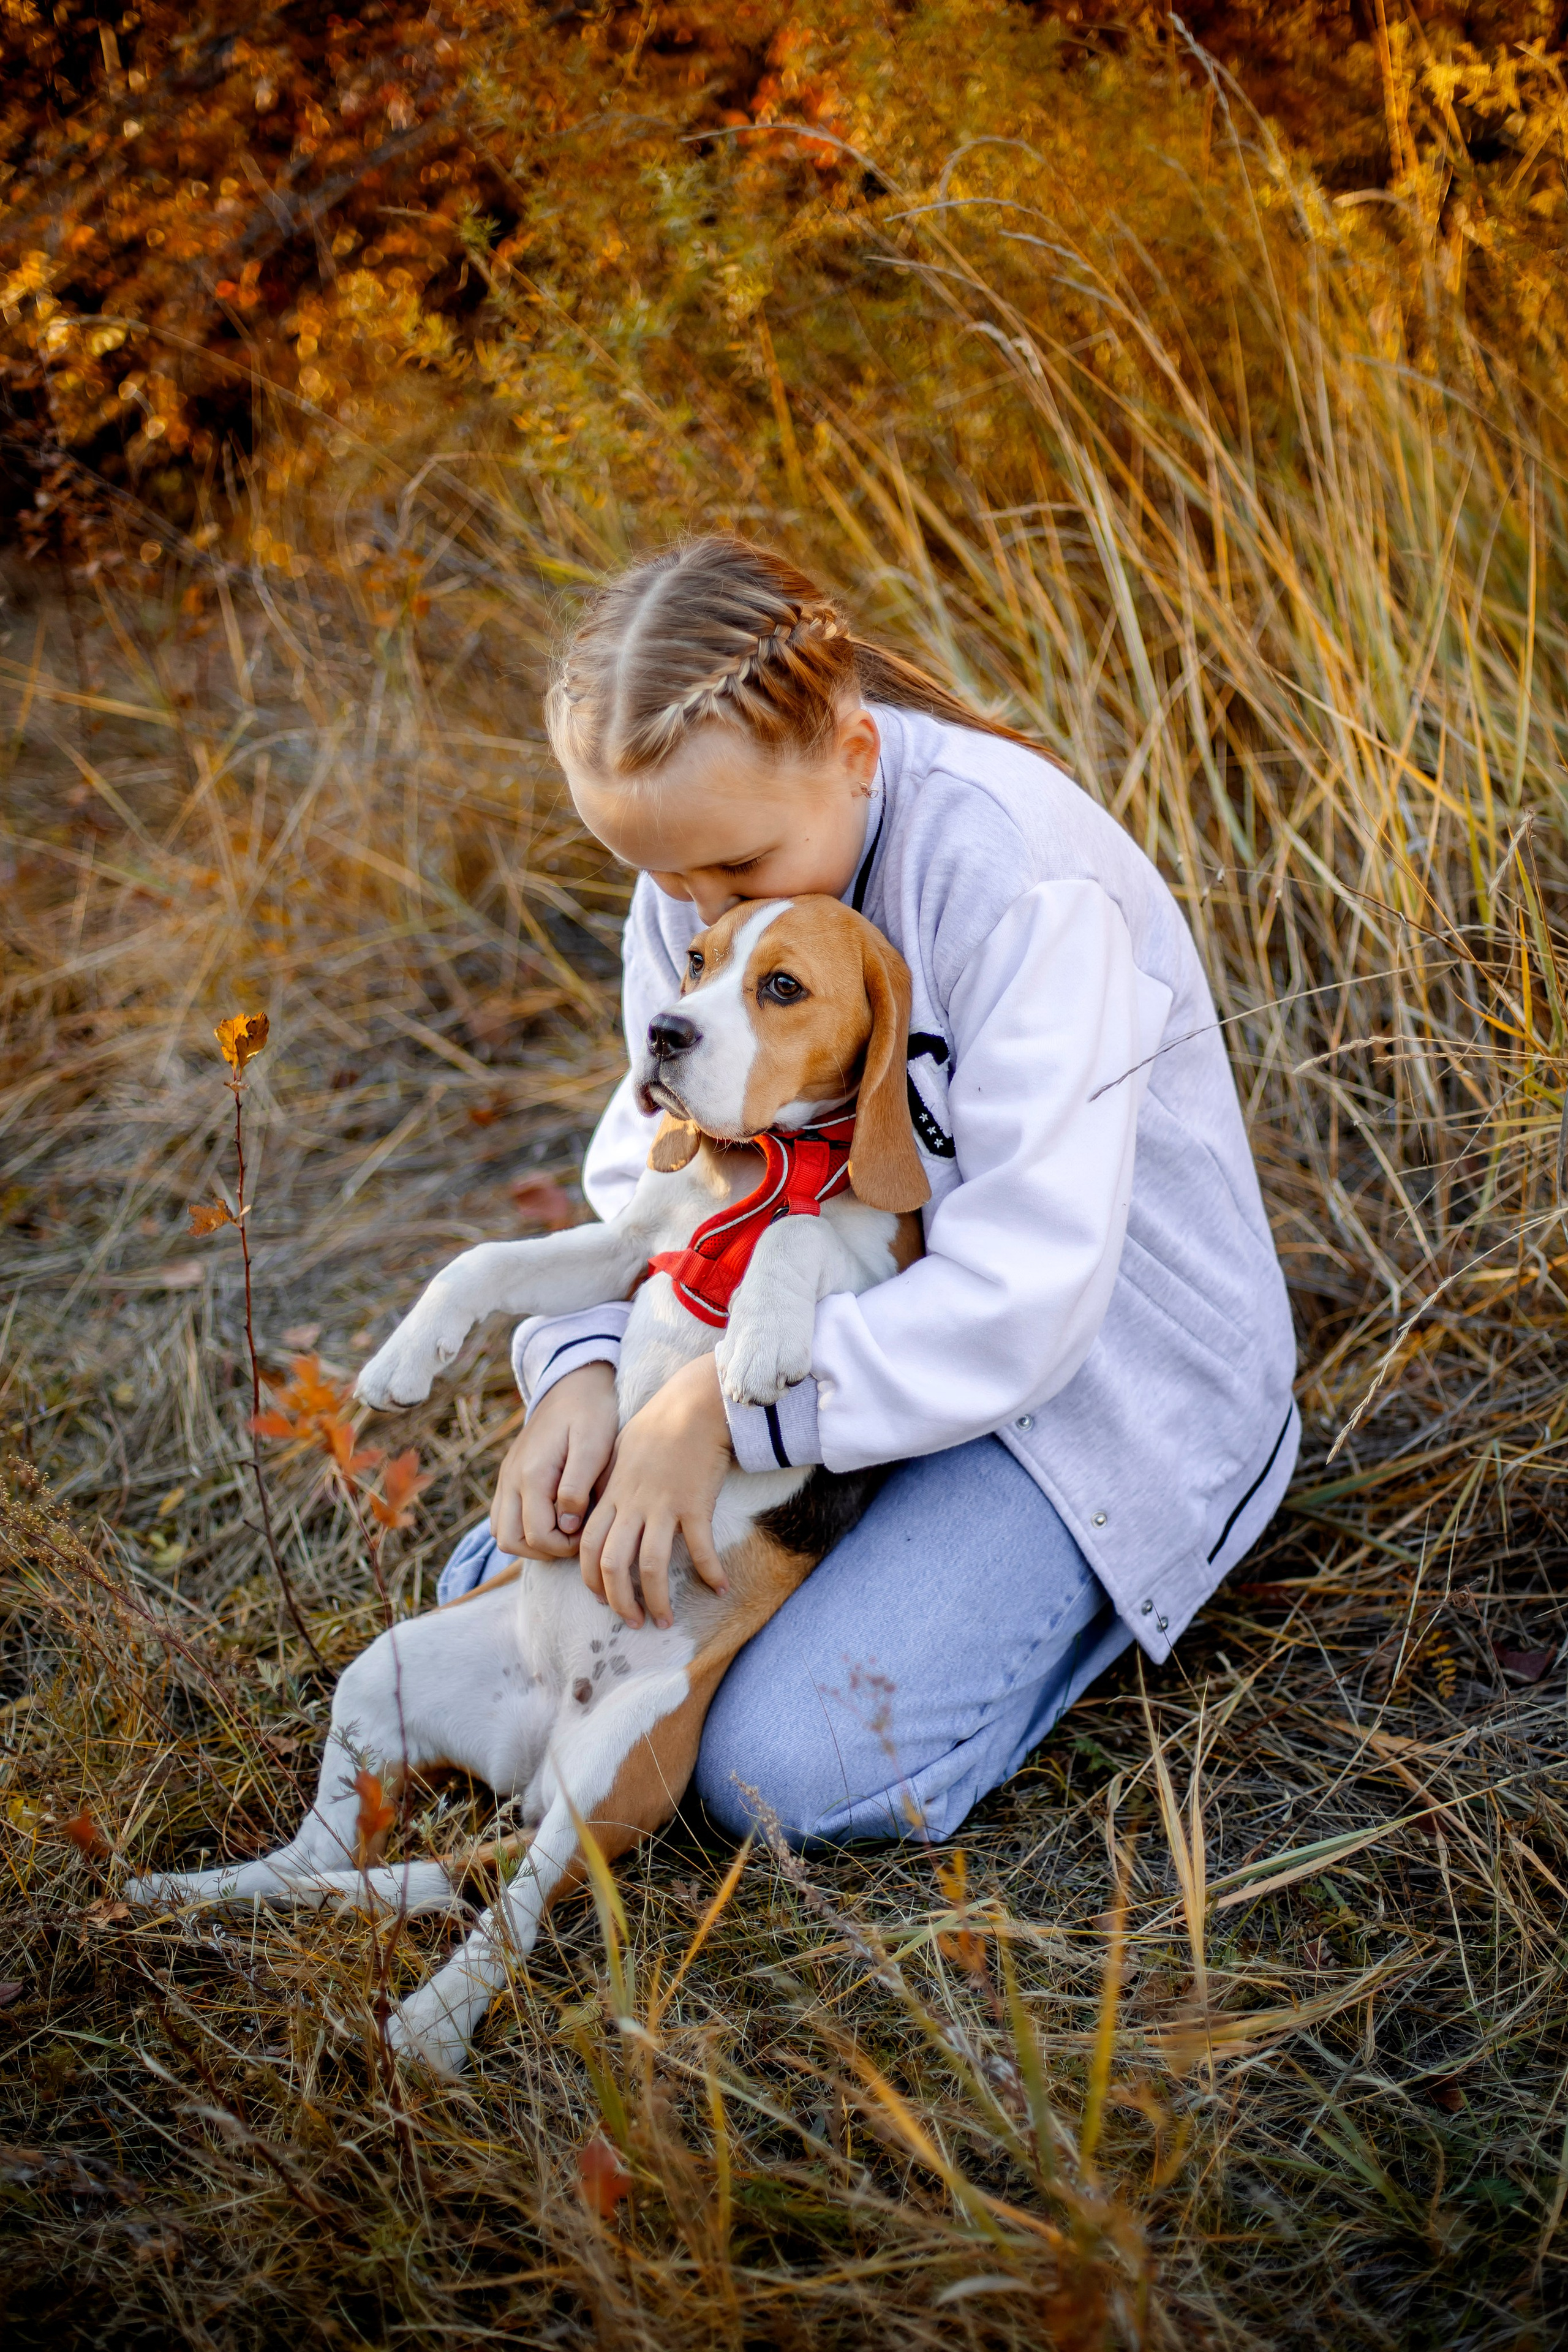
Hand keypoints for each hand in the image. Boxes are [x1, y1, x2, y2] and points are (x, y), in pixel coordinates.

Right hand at [489, 1362, 619, 1557]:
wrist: (573, 1384)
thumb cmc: (591, 1414)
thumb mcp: (594, 1447)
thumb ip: (578, 1488)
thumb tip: (567, 1526)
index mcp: (532, 1475)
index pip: (538, 1536)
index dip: (565, 1546)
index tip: (588, 1532)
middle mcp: (511, 1479)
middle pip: (513, 1542)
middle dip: (546, 1549)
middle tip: (576, 1536)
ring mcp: (506, 1478)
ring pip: (502, 1533)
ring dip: (531, 1541)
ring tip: (564, 1529)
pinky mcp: (508, 1477)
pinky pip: (502, 1517)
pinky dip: (522, 1527)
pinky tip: (551, 1517)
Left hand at [579, 1353, 731, 1630]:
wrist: (694, 1404)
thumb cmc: (660, 1425)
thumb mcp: (621, 1452)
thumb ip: (608, 1483)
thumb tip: (599, 1509)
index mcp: (611, 1494)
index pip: (587, 1547)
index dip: (592, 1579)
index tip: (604, 1598)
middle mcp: (631, 1504)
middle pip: (612, 1564)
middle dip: (619, 1601)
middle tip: (633, 1622)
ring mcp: (662, 1506)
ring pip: (649, 1566)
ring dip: (656, 1600)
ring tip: (664, 1620)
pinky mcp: (694, 1504)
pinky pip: (700, 1549)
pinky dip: (710, 1573)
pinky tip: (719, 1587)